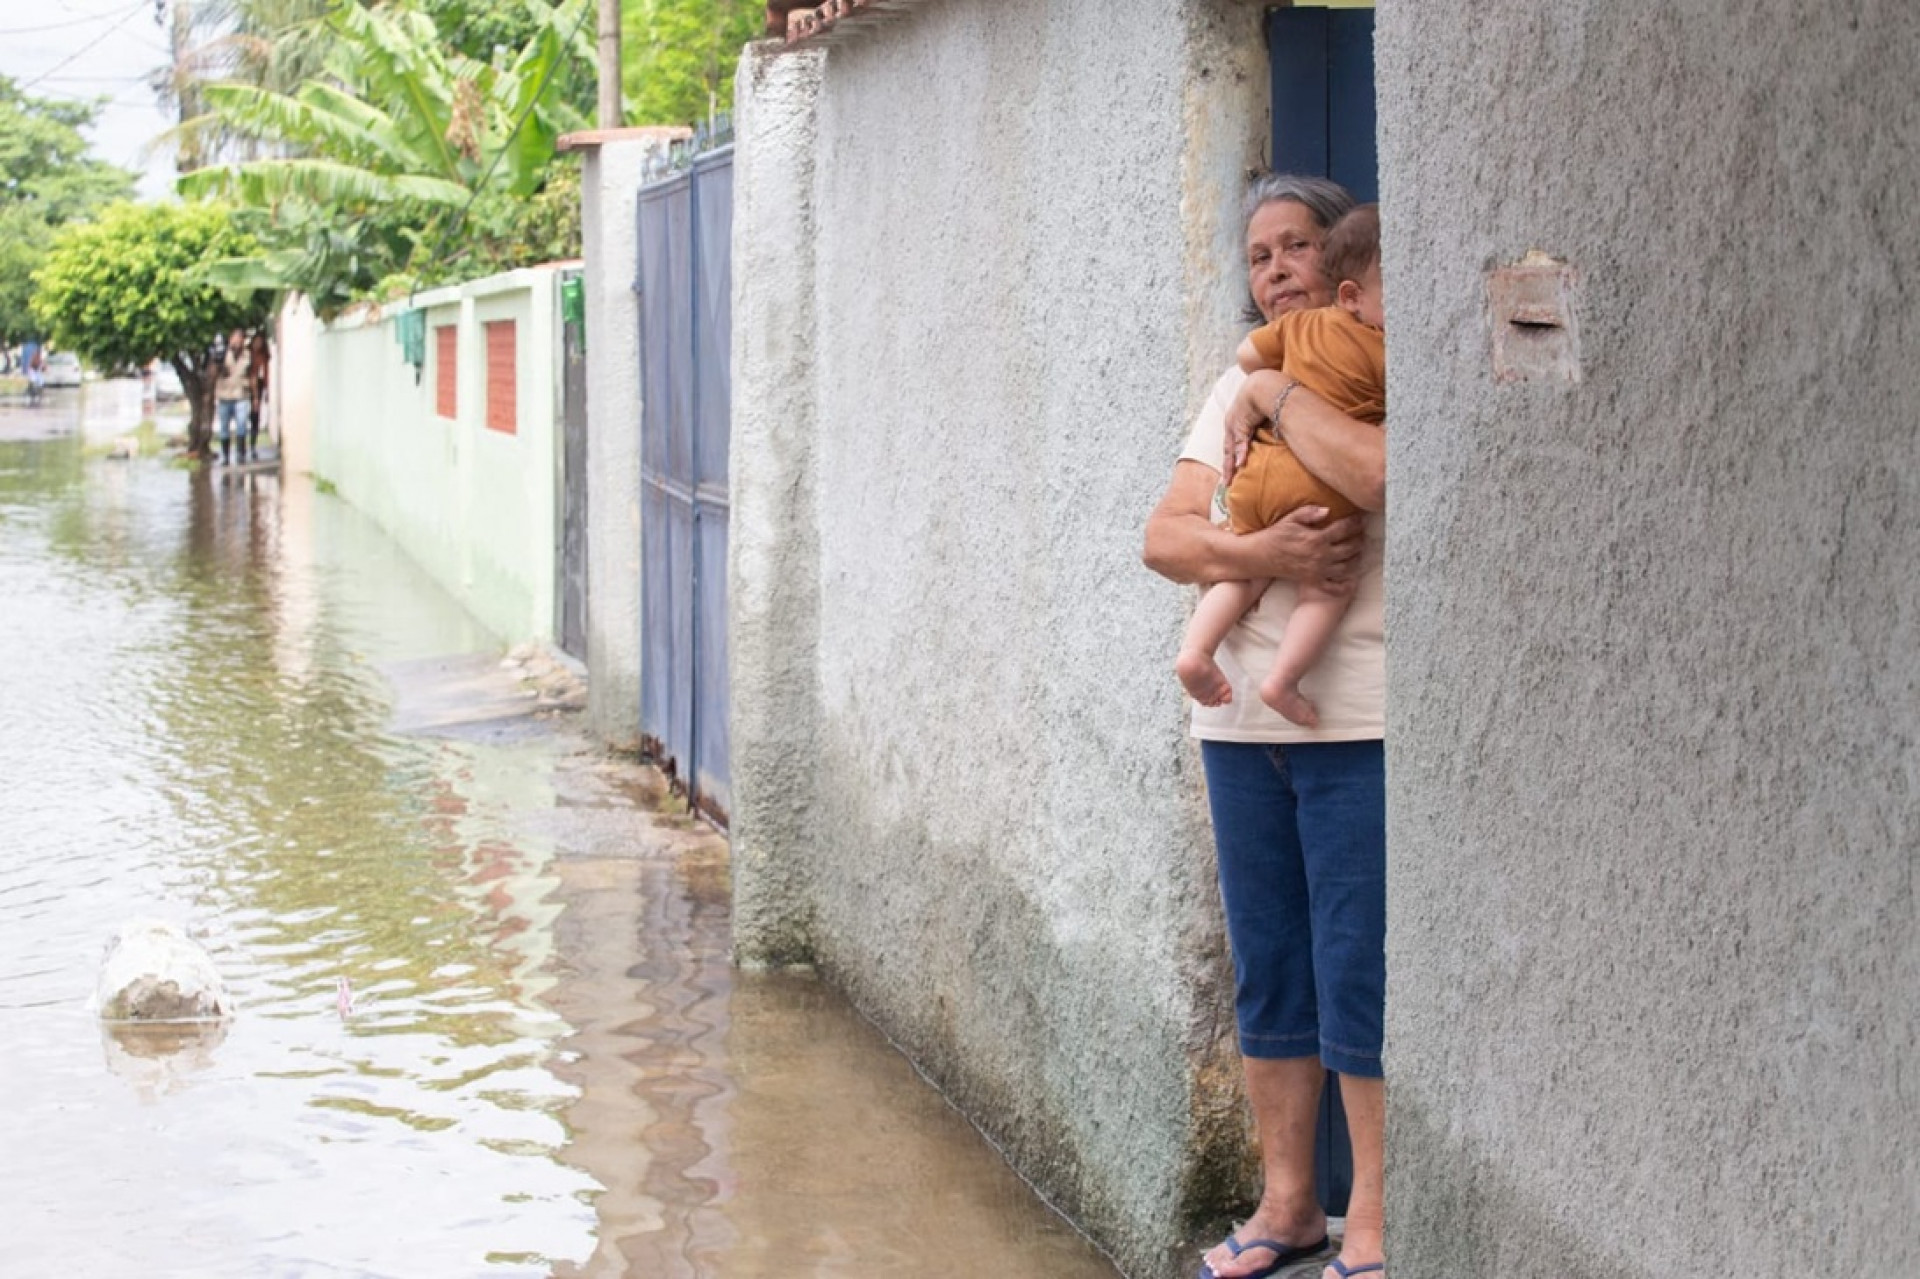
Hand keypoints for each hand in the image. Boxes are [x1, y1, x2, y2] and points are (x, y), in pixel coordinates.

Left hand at [1222, 371, 1295, 485]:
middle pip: (1228, 449)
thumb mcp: (1264, 413)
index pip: (1232, 443)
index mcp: (1236, 421)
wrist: (1263, 383)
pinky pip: (1240, 442)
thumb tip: (1277, 435)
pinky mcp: (1240, 423)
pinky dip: (1240, 453)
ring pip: (1230, 449)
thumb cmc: (1266, 394)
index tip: (1231, 472)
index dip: (1232, 457)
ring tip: (1229, 480)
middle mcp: (1232, 423)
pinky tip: (1240, 465)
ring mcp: (1234, 424)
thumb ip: (1267, 426)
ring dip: (1230, 465)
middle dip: (1227, 466)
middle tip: (1226, 483)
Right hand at [1243, 506, 1362, 590]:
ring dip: (1356, 559)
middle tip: (1361, 534)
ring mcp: (1318, 570)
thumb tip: (1328, 510)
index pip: (1344, 529)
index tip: (1360, 519)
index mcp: (1317, 538)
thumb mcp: (1290, 519)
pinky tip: (1350, 579)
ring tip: (1358, 552)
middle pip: (1350, 548)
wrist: (1261, 556)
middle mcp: (1321, 556)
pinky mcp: (1313, 581)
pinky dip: (1344, 585)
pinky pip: (1333, 587)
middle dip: (1359, 540)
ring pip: (1347, 567)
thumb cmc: (1276, 535)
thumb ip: (1310, 513)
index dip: (1355, 523)